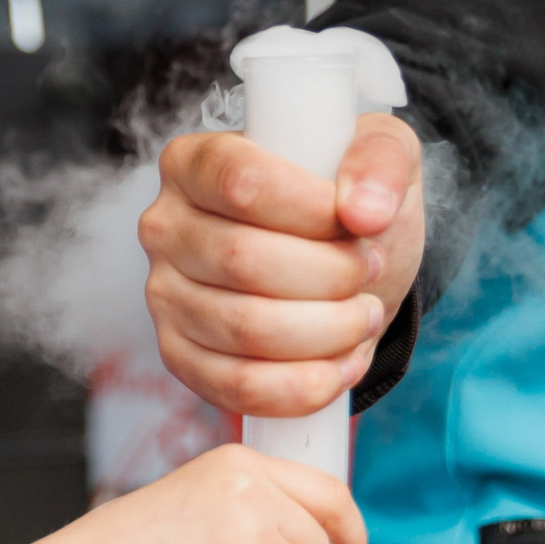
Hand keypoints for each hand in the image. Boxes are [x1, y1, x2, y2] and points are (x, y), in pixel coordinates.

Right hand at [139, 113, 424, 416]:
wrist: (340, 271)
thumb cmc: (346, 206)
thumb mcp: (379, 157)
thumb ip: (380, 161)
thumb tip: (365, 209)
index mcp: (195, 163)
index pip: (243, 183)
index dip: (313, 211)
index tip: (363, 224)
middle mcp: (165, 227)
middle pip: (243, 260)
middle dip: (330, 277)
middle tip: (369, 274)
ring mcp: (164, 297)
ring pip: (243, 329)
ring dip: (327, 332)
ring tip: (362, 316)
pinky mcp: (179, 356)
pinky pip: (237, 385)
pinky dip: (304, 385)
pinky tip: (341, 365)